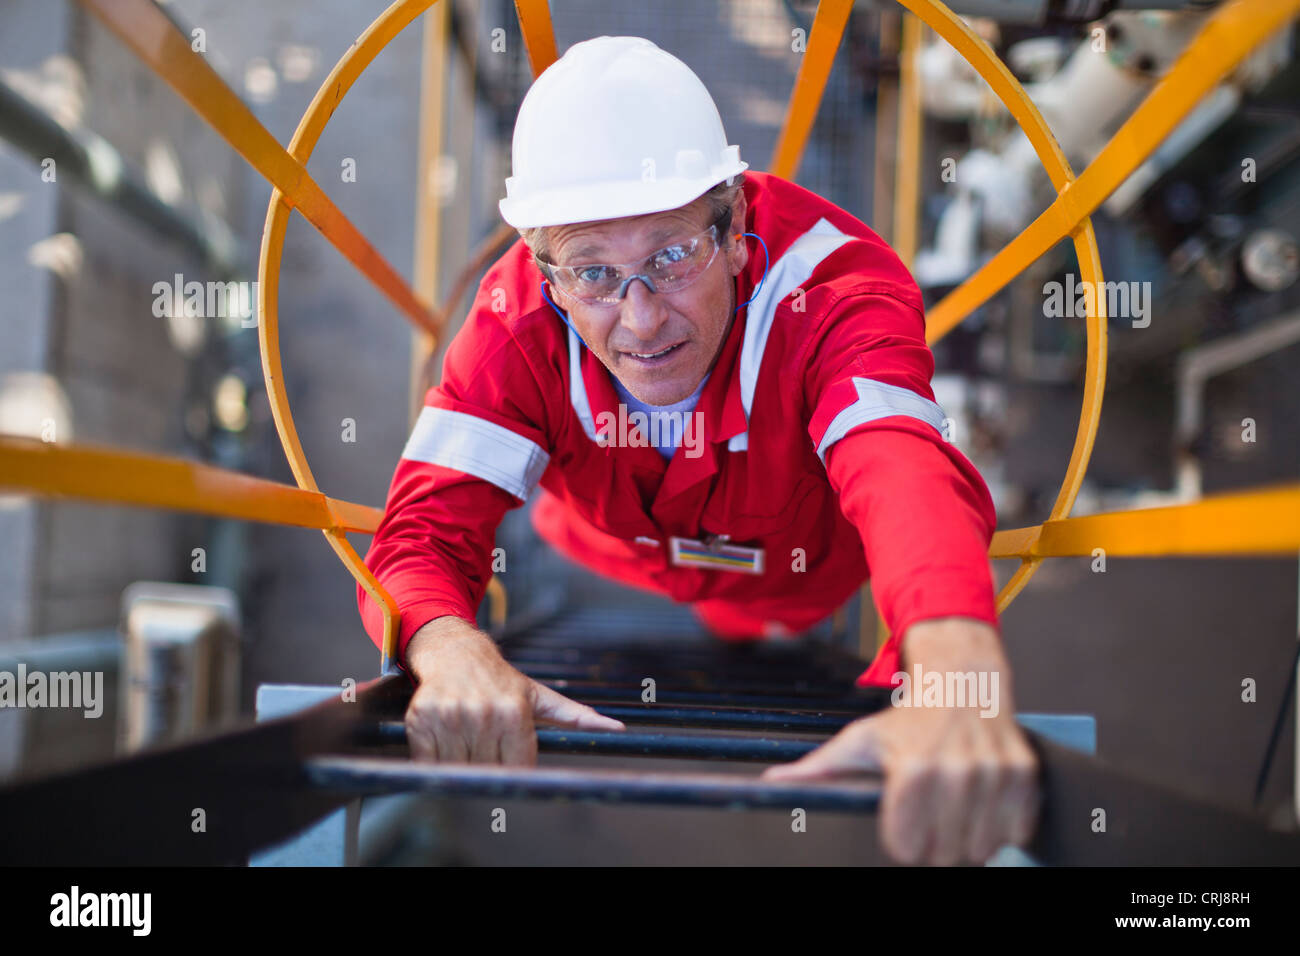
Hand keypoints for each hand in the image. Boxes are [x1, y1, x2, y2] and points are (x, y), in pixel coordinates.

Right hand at [404, 616, 624, 764]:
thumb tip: (615, 729)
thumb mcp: (540, 697)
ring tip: (468, 739)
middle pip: (487, 772)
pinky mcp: (422, 720)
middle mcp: (483, 715)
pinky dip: (435, 760)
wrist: (456, 653)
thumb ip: (577, 717)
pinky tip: (446, 739)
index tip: (510, 761)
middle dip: (488, 765)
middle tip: (487, 745)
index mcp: (514, 713)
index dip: (514, 769)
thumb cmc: (502, 681)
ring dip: (462, 763)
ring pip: (458, 770)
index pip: (517, 769)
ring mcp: (450, 717)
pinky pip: (428, 762)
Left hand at [762, 618, 1038, 864]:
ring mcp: (994, 774)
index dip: (902, 842)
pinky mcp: (1024, 775)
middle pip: (945, 855)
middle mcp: (956, 772)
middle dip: (935, 844)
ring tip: (955, 809)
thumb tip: (774, 779)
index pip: (907, 848)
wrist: (963, 683)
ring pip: (981, 849)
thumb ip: (820, 768)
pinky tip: (983, 802)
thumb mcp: (860, 740)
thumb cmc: (908, 719)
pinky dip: (1001, 826)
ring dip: (968, 839)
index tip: (902, 827)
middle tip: (930, 816)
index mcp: (913, 770)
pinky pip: (1015, 831)